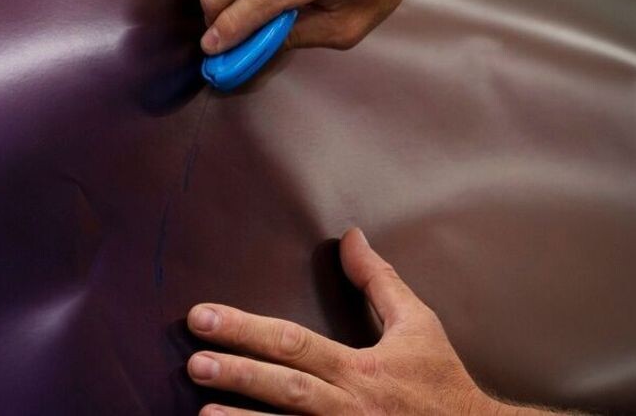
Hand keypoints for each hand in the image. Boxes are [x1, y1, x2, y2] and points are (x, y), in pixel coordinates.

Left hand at [185, 228, 549, 414]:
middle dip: (237, 374)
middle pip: (285, 388)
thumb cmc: (441, 383)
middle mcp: (348, 407)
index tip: (204, 317)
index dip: (246, 329)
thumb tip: (350, 237)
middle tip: (194, 362)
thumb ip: (378, 281)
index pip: (293, 343)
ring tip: (202, 415)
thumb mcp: (418, 324)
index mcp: (360, 369)